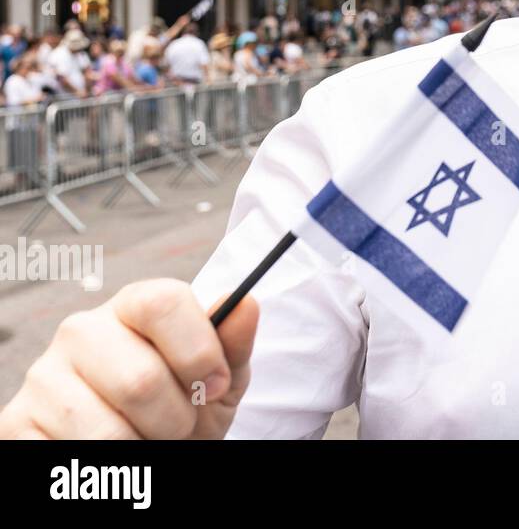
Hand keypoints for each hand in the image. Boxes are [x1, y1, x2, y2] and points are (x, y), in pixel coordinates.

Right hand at [0, 279, 258, 438]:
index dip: (198, 350)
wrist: (149, 446)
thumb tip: (246, 303)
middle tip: (179, 424)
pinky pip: (71, 457)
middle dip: (175, 418)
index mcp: (133, 305)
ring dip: (142, 448)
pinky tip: (110, 452)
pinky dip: (106, 468)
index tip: (215, 384)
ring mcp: (44, 376)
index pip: (163, 301)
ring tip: (147, 438)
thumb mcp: (221, 375)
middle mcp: (81, 331)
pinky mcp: (17, 423)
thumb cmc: (186, 401)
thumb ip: (233, 342)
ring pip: (107, 431)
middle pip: (140, 378)